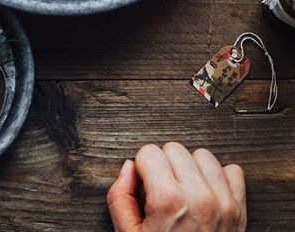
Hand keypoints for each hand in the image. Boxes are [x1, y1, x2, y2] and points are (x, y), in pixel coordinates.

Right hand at [107, 143, 245, 231]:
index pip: (149, 151)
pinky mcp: (240, 210)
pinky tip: (206, 194)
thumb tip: (129, 168)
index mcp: (168, 200)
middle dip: (164, 165)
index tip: (145, 187)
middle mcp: (198, 196)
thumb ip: (119, 196)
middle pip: (174, 149)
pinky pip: (232, 171)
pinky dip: (218, 178)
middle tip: (162, 191)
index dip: (143, 169)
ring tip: (184, 191)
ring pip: (202, 155)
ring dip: (191, 168)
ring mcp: (223, 203)